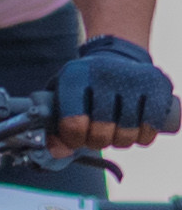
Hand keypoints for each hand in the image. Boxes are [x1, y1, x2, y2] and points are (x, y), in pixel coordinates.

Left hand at [52, 34, 178, 150]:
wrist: (118, 57)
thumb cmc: (85, 86)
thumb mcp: (62, 97)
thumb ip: (51, 126)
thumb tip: (58, 152)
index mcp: (75, 77)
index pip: (73, 124)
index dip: (73, 140)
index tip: (76, 138)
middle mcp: (104, 73)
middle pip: (100, 133)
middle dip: (97, 142)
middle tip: (97, 135)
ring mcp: (133, 78)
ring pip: (126, 133)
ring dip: (120, 141)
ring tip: (115, 131)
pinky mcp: (157, 85)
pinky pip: (150, 128)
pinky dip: (143, 137)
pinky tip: (136, 131)